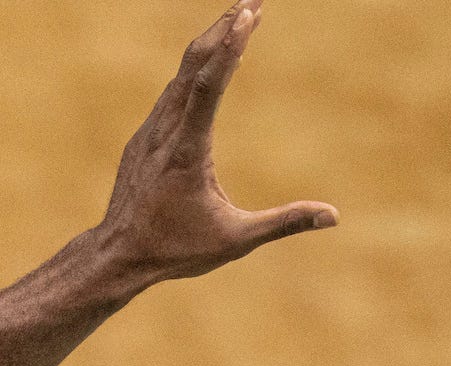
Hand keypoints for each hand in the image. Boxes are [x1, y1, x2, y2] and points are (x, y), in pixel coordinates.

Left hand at [96, 0, 337, 283]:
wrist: (116, 256)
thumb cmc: (175, 251)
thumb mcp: (235, 240)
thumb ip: (283, 222)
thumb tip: (334, 216)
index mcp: (186, 152)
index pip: (208, 87)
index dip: (229, 49)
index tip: (248, 14)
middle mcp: (164, 134)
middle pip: (193, 68)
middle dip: (225, 30)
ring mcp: (150, 133)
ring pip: (180, 77)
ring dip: (210, 44)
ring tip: (240, 16)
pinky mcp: (145, 138)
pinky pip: (172, 94)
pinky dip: (195, 70)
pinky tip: (212, 59)